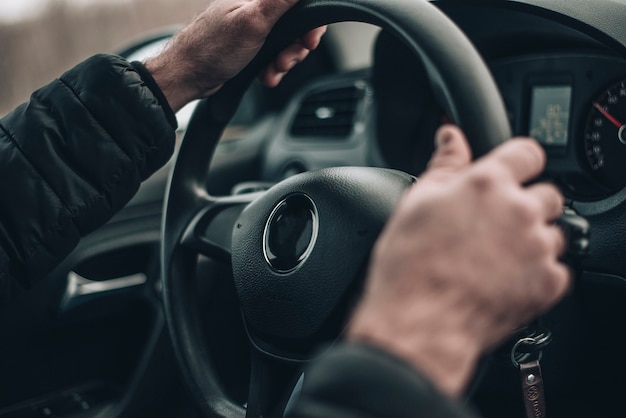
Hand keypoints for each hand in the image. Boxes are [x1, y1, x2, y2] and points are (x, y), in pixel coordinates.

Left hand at [144, 0, 325, 111]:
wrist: (189, 75)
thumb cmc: (212, 47)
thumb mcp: (254, 20)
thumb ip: (281, 0)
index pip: (299, 4)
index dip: (311, 23)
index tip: (309, 40)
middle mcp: (257, 7)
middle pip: (296, 25)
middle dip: (295, 48)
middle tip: (284, 60)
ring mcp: (254, 27)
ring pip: (287, 43)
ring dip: (283, 61)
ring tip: (271, 70)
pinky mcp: (251, 45)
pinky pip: (274, 55)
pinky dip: (273, 68)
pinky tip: (264, 74)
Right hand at [347, 125, 569, 396]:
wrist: (418, 322)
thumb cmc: (410, 265)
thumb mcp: (416, 203)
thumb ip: (443, 164)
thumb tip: (451, 135)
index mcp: (488, 183)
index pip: (528, 152)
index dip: (517, 163)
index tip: (509, 175)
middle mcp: (520, 210)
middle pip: (547, 193)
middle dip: (524, 205)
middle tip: (492, 226)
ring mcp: (538, 248)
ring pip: (553, 232)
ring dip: (531, 240)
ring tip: (494, 258)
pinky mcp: (548, 283)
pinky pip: (554, 269)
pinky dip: (535, 273)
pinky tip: (502, 280)